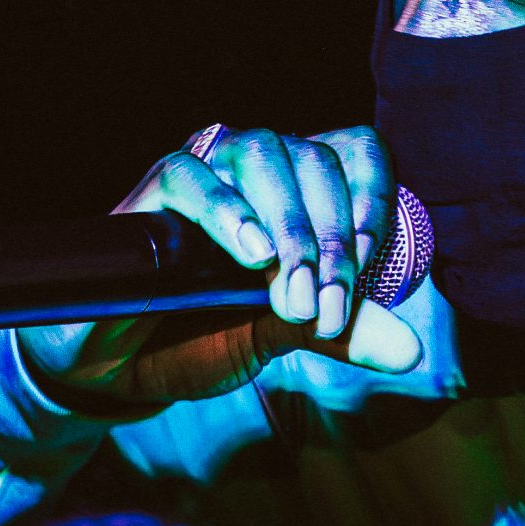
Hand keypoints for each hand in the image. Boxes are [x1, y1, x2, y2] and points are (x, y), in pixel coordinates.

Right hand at [21, 124, 422, 408]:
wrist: (115, 371)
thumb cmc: (198, 338)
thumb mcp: (279, 335)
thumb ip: (340, 332)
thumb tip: (409, 352)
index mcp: (300, 192)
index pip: (356, 154)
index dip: (371, 200)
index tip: (367, 266)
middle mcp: (256, 169)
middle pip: (316, 158)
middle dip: (332, 234)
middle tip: (329, 304)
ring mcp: (205, 173)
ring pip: (263, 154)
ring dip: (290, 224)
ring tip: (291, 288)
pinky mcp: (150, 193)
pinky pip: (190, 174)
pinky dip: (226, 208)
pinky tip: (249, 252)